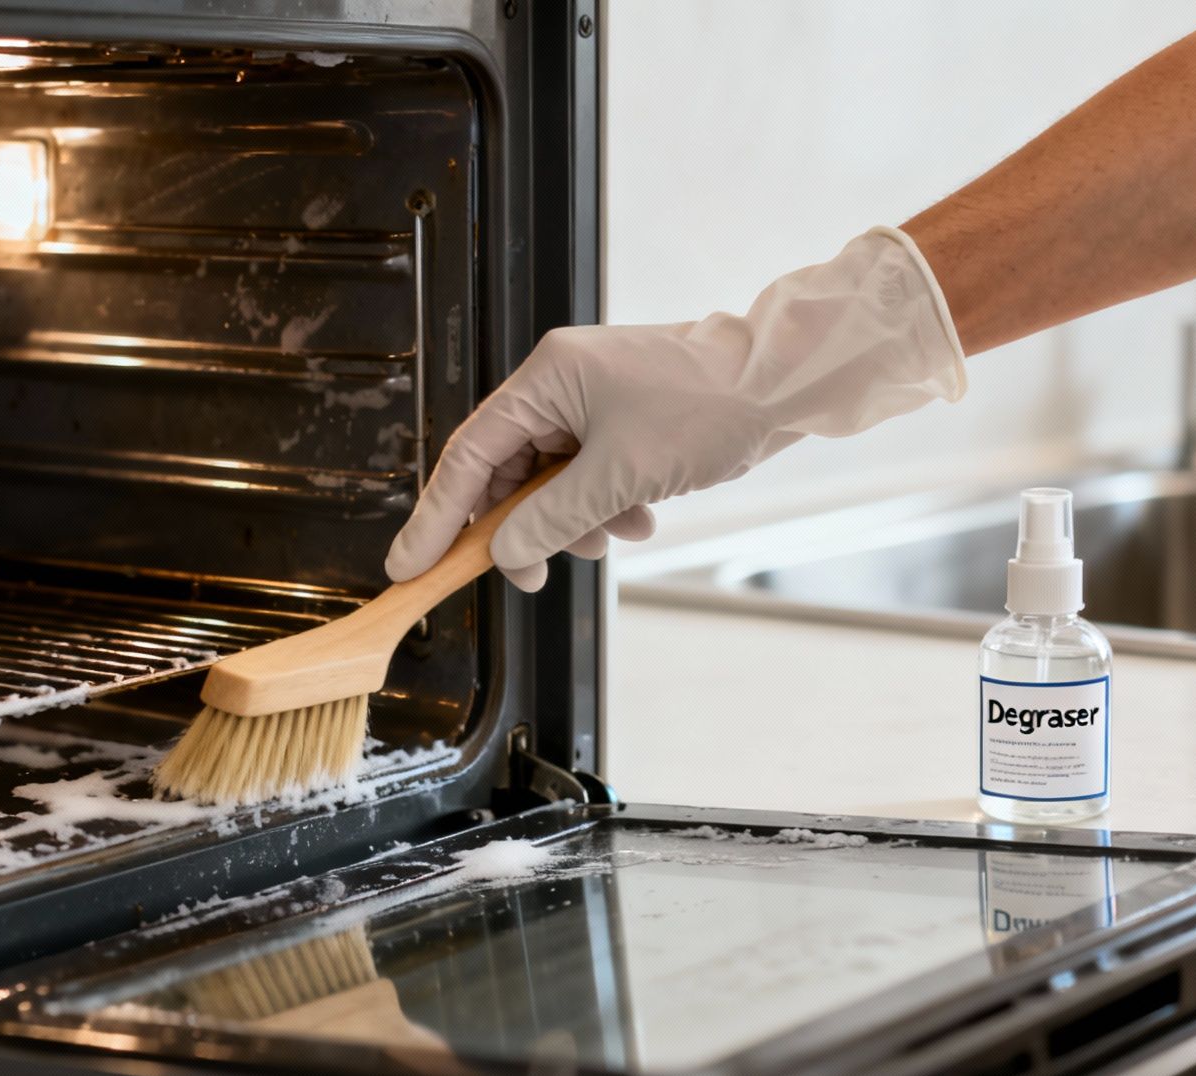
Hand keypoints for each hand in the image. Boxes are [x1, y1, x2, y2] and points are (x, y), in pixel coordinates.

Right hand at [384, 227, 967, 590]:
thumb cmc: (707, 405)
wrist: (784, 384)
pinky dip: (608, 507)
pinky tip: (640, 517)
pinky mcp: (625, 424)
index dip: (436, 515)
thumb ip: (551, 519)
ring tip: (614, 534)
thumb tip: (505, 552)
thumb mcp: (619, 476)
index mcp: (545, 379)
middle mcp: (562, 386)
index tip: (410, 564)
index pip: (468, 455)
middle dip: (525, 528)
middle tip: (532, 575)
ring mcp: (595, 403)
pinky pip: (592, 478)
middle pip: (509, 474)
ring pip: (554, 484)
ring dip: (577, 522)